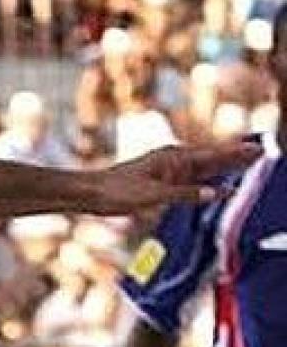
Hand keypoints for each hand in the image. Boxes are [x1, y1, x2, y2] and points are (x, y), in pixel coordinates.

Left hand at [91, 141, 260, 216]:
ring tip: (240, 163)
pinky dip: (203, 178)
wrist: (88, 193)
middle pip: (209, 158)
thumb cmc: (116, 191)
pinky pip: (187, 177)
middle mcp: (170, 160)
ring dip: (220, 166)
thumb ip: (185, 195)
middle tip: (257, 153)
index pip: (213, 155)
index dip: (235, 154)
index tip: (255, 150)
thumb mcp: (154, 196)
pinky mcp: (157, 180)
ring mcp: (164, 169)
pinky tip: (209, 182)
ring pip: (200, 167)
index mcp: (172, 159)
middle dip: (233, 156)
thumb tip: (215, 193)